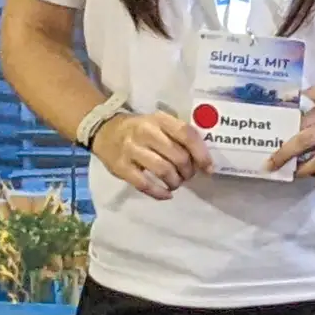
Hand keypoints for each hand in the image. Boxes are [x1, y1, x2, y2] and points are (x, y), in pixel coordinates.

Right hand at [91, 112, 211, 199]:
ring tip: (176, 183)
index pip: (187, 135)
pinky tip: (166, 194)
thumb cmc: (141, 129)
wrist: (105, 131)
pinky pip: (144, 184)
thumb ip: (179, 136)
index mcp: (160, 120)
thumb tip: (202, 160)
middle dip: (188, 171)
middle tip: (188, 176)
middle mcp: (146, 132)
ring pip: (164, 170)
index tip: (208, 168)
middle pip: (178, 156)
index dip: (201, 153)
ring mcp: (132, 150)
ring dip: (175, 182)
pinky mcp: (120, 167)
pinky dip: (159, 193)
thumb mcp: (160, 123)